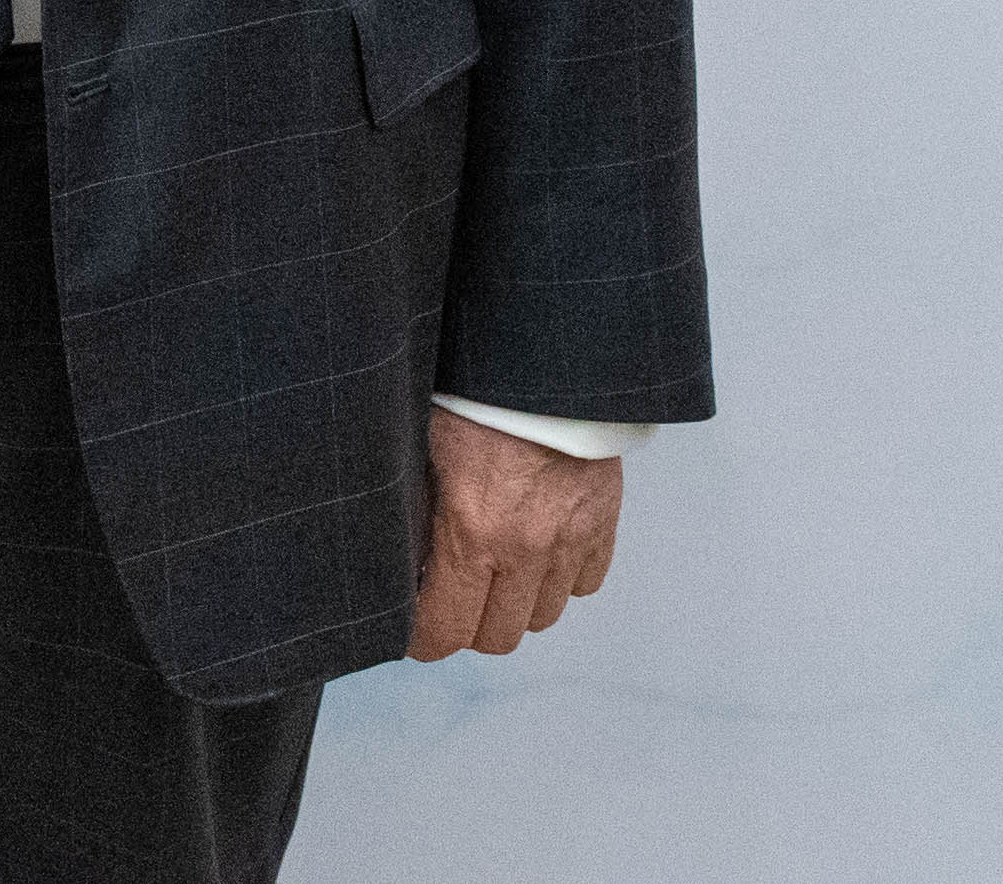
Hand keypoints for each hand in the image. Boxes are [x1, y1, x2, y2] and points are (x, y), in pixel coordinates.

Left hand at [406, 405, 620, 660]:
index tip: (413, 633)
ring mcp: (569, 540)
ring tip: (494, 573)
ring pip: (542, 617)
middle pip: (497, 638)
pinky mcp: (602, 524)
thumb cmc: (474, 395)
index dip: (422, 641)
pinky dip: (560, 579)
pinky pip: (583, 584)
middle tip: (452, 600)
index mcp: (471, 531)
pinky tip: (538, 551)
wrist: (545, 361)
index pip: (444, 631)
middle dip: (468, 627)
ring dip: (515, 605)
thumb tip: (400, 564)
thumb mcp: (421, 449)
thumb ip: (414, 513)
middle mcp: (524, 548)